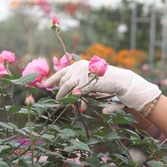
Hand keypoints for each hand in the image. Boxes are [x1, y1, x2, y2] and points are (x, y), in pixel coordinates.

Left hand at [43, 60, 160, 111]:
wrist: (120, 80)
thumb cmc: (107, 82)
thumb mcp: (90, 80)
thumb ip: (80, 84)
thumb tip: (71, 93)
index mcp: (80, 64)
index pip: (62, 71)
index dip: (53, 78)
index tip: (46, 85)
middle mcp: (79, 66)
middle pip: (63, 79)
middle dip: (59, 89)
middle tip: (58, 97)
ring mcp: (83, 73)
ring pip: (67, 84)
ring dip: (63, 94)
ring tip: (61, 101)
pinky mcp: (87, 81)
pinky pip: (76, 91)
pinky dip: (72, 97)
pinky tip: (72, 101)